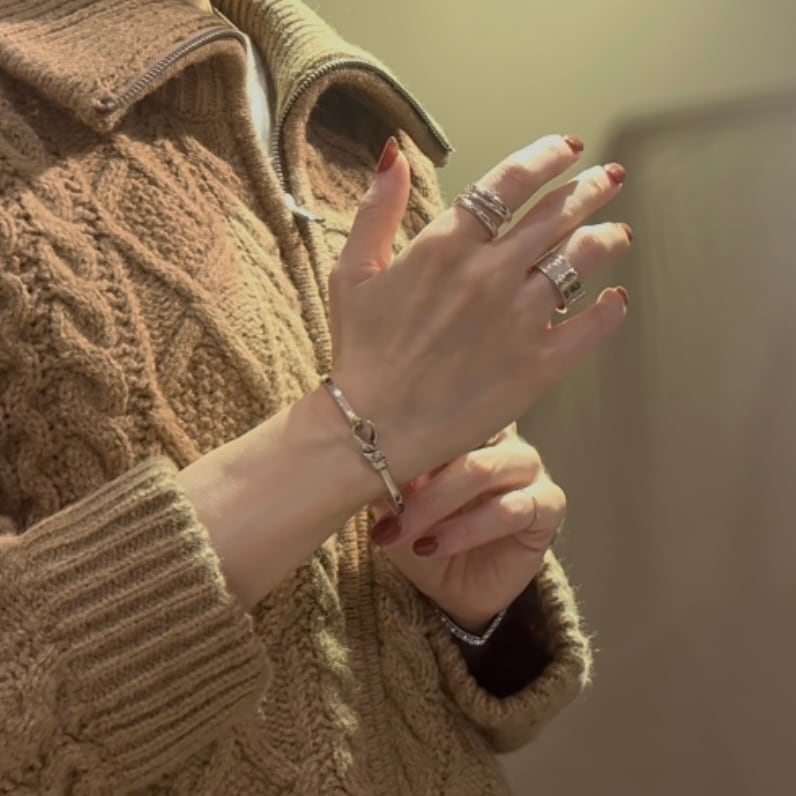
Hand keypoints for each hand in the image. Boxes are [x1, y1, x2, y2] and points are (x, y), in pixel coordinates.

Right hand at [328, 134, 630, 488]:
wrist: (375, 427)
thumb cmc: (361, 353)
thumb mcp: (353, 273)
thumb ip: (376, 211)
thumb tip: (395, 153)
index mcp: (447, 245)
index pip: (511, 181)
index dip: (547, 156)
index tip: (568, 148)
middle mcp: (491, 274)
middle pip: (557, 214)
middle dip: (589, 188)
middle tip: (607, 178)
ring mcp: (519, 320)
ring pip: (580, 260)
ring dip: (606, 238)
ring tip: (617, 232)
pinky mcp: (537, 366)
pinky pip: (590, 329)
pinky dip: (610, 311)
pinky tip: (617, 300)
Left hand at [368, 428, 565, 631]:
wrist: (454, 589)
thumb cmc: (425, 536)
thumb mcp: (394, 508)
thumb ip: (386, 479)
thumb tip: (365, 459)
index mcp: (468, 430)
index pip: (444, 412)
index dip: (410, 437)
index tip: (372, 465)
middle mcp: (502, 440)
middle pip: (462, 439)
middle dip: (419, 482)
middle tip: (389, 519)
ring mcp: (530, 470)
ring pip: (484, 470)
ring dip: (440, 504)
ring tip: (412, 537)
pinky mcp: (548, 506)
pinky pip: (512, 509)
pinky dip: (468, 529)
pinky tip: (435, 546)